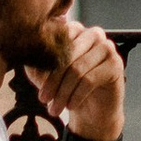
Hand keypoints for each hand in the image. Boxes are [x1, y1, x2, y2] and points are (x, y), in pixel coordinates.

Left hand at [33, 26, 124, 140]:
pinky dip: (76, 96)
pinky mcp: (116, 63)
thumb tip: (24, 50)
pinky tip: (71, 106)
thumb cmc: (66, 88)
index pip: (56, 40)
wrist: (92, 110)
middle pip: (66, 55)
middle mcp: (92, 33)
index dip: (44, 65)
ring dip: (63, 92)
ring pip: (77, 69)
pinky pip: (90, 79)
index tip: (36, 85)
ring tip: (55, 108)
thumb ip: (34, 60)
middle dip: (53, 81)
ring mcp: (106, 47)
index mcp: (74, 29)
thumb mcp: (44, 74)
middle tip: (44, 100)